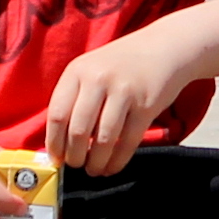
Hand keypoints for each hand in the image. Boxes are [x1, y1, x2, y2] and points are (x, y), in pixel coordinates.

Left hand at [46, 21, 197, 176]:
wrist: (164, 48)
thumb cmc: (120, 65)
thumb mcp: (90, 70)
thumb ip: (73, 98)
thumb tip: (58, 141)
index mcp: (76, 71)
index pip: (56, 114)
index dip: (54, 143)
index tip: (56, 159)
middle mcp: (97, 80)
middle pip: (78, 130)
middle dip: (74, 156)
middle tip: (75, 167)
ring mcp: (123, 92)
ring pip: (103, 139)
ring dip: (96, 162)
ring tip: (94, 170)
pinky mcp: (146, 105)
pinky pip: (128, 141)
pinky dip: (118, 160)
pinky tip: (112, 167)